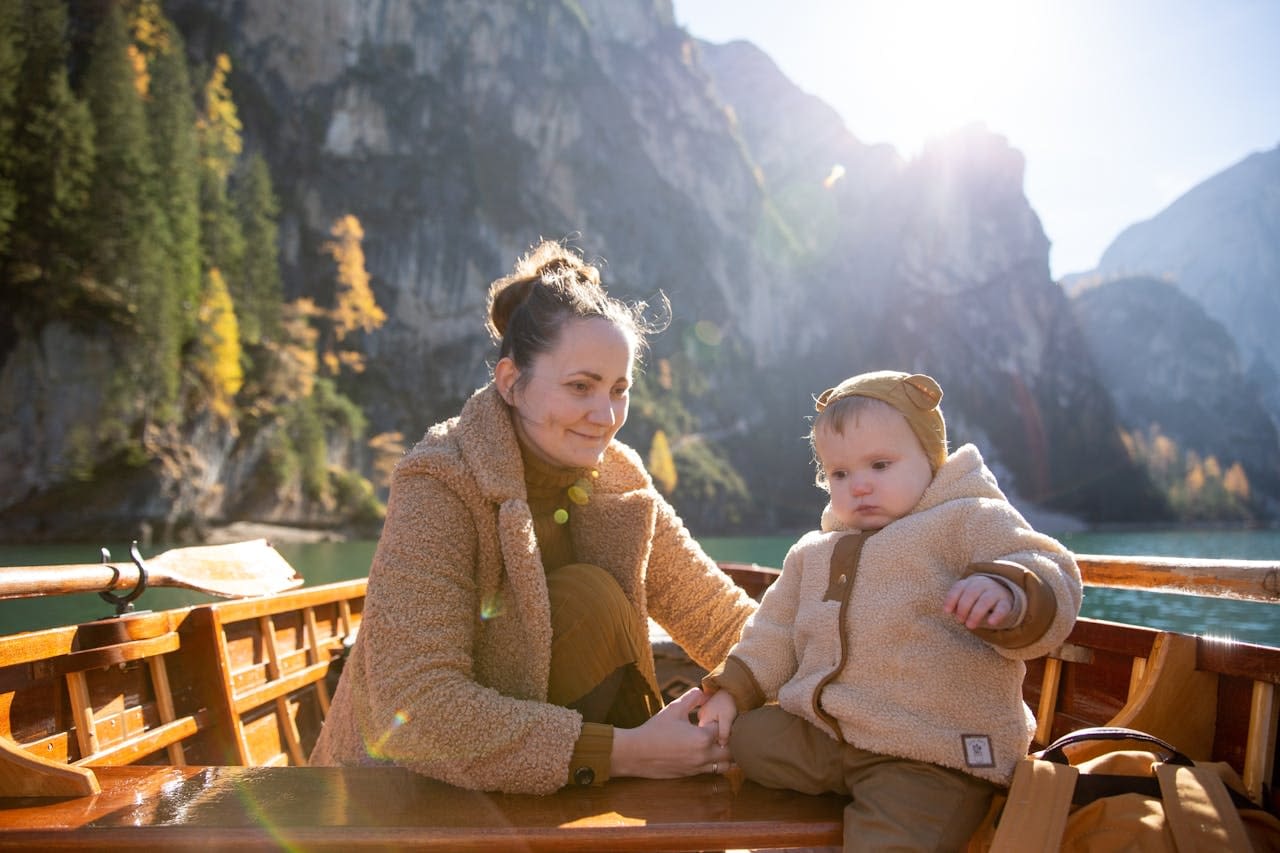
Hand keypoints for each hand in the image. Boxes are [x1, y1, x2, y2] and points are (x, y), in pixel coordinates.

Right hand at [610, 688, 732, 778]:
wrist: (636, 753)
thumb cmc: (655, 729)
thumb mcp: (674, 708)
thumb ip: (692, 697)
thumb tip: (705, 692)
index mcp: (702, 738)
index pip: (726, 728)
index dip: (724, 720)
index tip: (718, 714)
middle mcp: (704, 755)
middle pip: (732, 750)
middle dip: (731, 739)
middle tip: (724, 729)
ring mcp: (699, 768)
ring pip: (726, 765)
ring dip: (727, 754)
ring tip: (721, 743)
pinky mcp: (692, 775)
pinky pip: (714, 771)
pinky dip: (717, 763)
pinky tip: (710, 753)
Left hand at [944, 575, 1014, 629]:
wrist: (1002, 593)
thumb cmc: (977, 598)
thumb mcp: (966, 598)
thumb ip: (957, 604)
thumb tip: (948, 610)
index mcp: (970, 582)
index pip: (959, 587)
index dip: (951, 599)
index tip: (946, 611)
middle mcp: (982, 584)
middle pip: (972, 593)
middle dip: (963, 607)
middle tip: (960, 620)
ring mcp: (995, 592)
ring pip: (985, 600)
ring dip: (976, 613)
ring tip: (970, 626)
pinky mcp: (1006, 602)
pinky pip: (1002, 608)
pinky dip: (997, 615)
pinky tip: (991, 623)